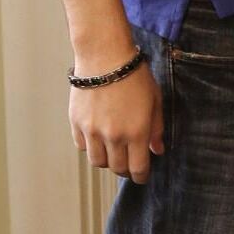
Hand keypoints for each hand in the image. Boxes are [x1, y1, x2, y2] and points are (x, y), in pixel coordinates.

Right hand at [70, 63, 163, 183]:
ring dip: (107, 161)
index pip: (137, 169)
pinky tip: (98, 138)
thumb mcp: (154, 100)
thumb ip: (156, 128)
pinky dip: (90, 147)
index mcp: (136, 133)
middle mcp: (113, 136)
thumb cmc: (134, 75)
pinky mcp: (76, 123)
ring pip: (97, 161)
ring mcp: (92, 131)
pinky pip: (82, 146)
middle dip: (125, 169)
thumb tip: (157, 150)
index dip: (141, 177)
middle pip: (117, 168)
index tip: (142, 176)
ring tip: (113, 152)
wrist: (104, 56)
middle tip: (129, 163)